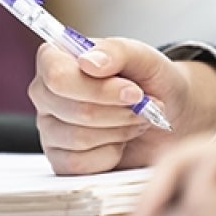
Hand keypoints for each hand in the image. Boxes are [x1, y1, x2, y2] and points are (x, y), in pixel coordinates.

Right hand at [28, 38, 215, 173]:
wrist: (170, 115)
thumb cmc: (151, 81)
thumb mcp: (143, 57)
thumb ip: (116, 51)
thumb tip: (88, 62)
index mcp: (55, 59)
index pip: (58, 77)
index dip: (99, 89)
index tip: (134, 91)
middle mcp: (45, 94)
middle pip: (75, 110)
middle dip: (120, 111)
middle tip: (145, 106)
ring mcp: (50, 130)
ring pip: (79, 138)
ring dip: (120, 131)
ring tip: (138, 120)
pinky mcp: (61, 161)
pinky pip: (81, 164)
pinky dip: (111, 154)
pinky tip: (121, 142)